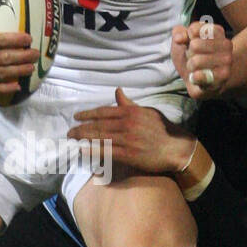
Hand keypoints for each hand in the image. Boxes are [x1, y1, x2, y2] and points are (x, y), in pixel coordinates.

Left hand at [68, 86, 193, 173]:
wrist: (176, 148)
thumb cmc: (163, 129)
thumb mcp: (147, 112)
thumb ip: (129, 104)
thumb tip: (117, 92)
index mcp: (131, 112)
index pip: (104, 112)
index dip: (88, 114)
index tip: (76, 117)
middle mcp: (128, 124)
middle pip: (98, 125)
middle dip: (81, 128)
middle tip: (70, 132)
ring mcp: (128, 139)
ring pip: (100, 138)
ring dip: (84, 138)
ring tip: (73, 140)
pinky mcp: (129, 154)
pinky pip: (107, 152)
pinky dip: (93, 150)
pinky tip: (83, 150)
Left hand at [171, 20, 232, 100]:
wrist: (201, 80)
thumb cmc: (193, 56)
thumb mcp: (184, 41)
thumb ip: (180, 33)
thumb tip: (178, 38)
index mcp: (217, 32)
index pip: (194, 29)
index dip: (186, 38)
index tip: (190, 42)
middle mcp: (226, 44)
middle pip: (195, 45)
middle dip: (189, 54)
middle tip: (194, 58)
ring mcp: (226, 61)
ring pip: (196, 61)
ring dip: (191, 67)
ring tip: (197, 68)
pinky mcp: (222, 77)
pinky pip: (200, 76)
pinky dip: (194, 78)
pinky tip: (197, 78)